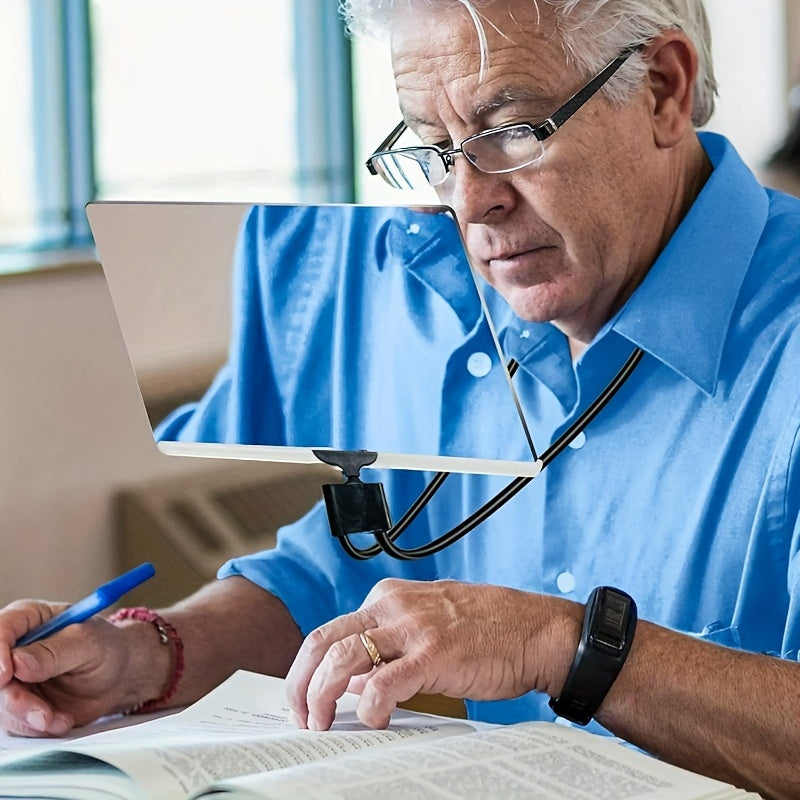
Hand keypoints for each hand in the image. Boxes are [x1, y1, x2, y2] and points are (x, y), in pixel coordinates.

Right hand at [0, 600, 145, 735]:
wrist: (118, 676)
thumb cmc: (106, 648)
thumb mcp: (88, 644)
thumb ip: (54, 652)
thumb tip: (18, 662)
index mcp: (30, 619)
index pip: (2, 629)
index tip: (6, 675)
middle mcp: (15, 648)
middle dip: (14, 699)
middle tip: (42, 713)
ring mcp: (14, 679)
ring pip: (1, 703)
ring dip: (29, 718)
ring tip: (61, 719)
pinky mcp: (19, 704)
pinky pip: (15, 723)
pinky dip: (37, 728)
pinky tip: (62, 721)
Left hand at [286, 578, 581, 730]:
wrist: (535, 630)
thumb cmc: (486, 629)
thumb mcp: (426, 623)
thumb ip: (388, 644)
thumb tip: (353, 679)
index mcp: (388, 597)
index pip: (330, 631)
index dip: (308, 670)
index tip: (304, 699)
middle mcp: (393, 606)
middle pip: (323, 641)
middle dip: (300, 683)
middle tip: (300, 717)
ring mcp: (412, 628)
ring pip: (342, 658)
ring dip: (321, 696)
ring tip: (320, 724)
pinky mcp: (433, 654)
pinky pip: (384, 683)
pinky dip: (369, 707)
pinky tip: (374, 720)